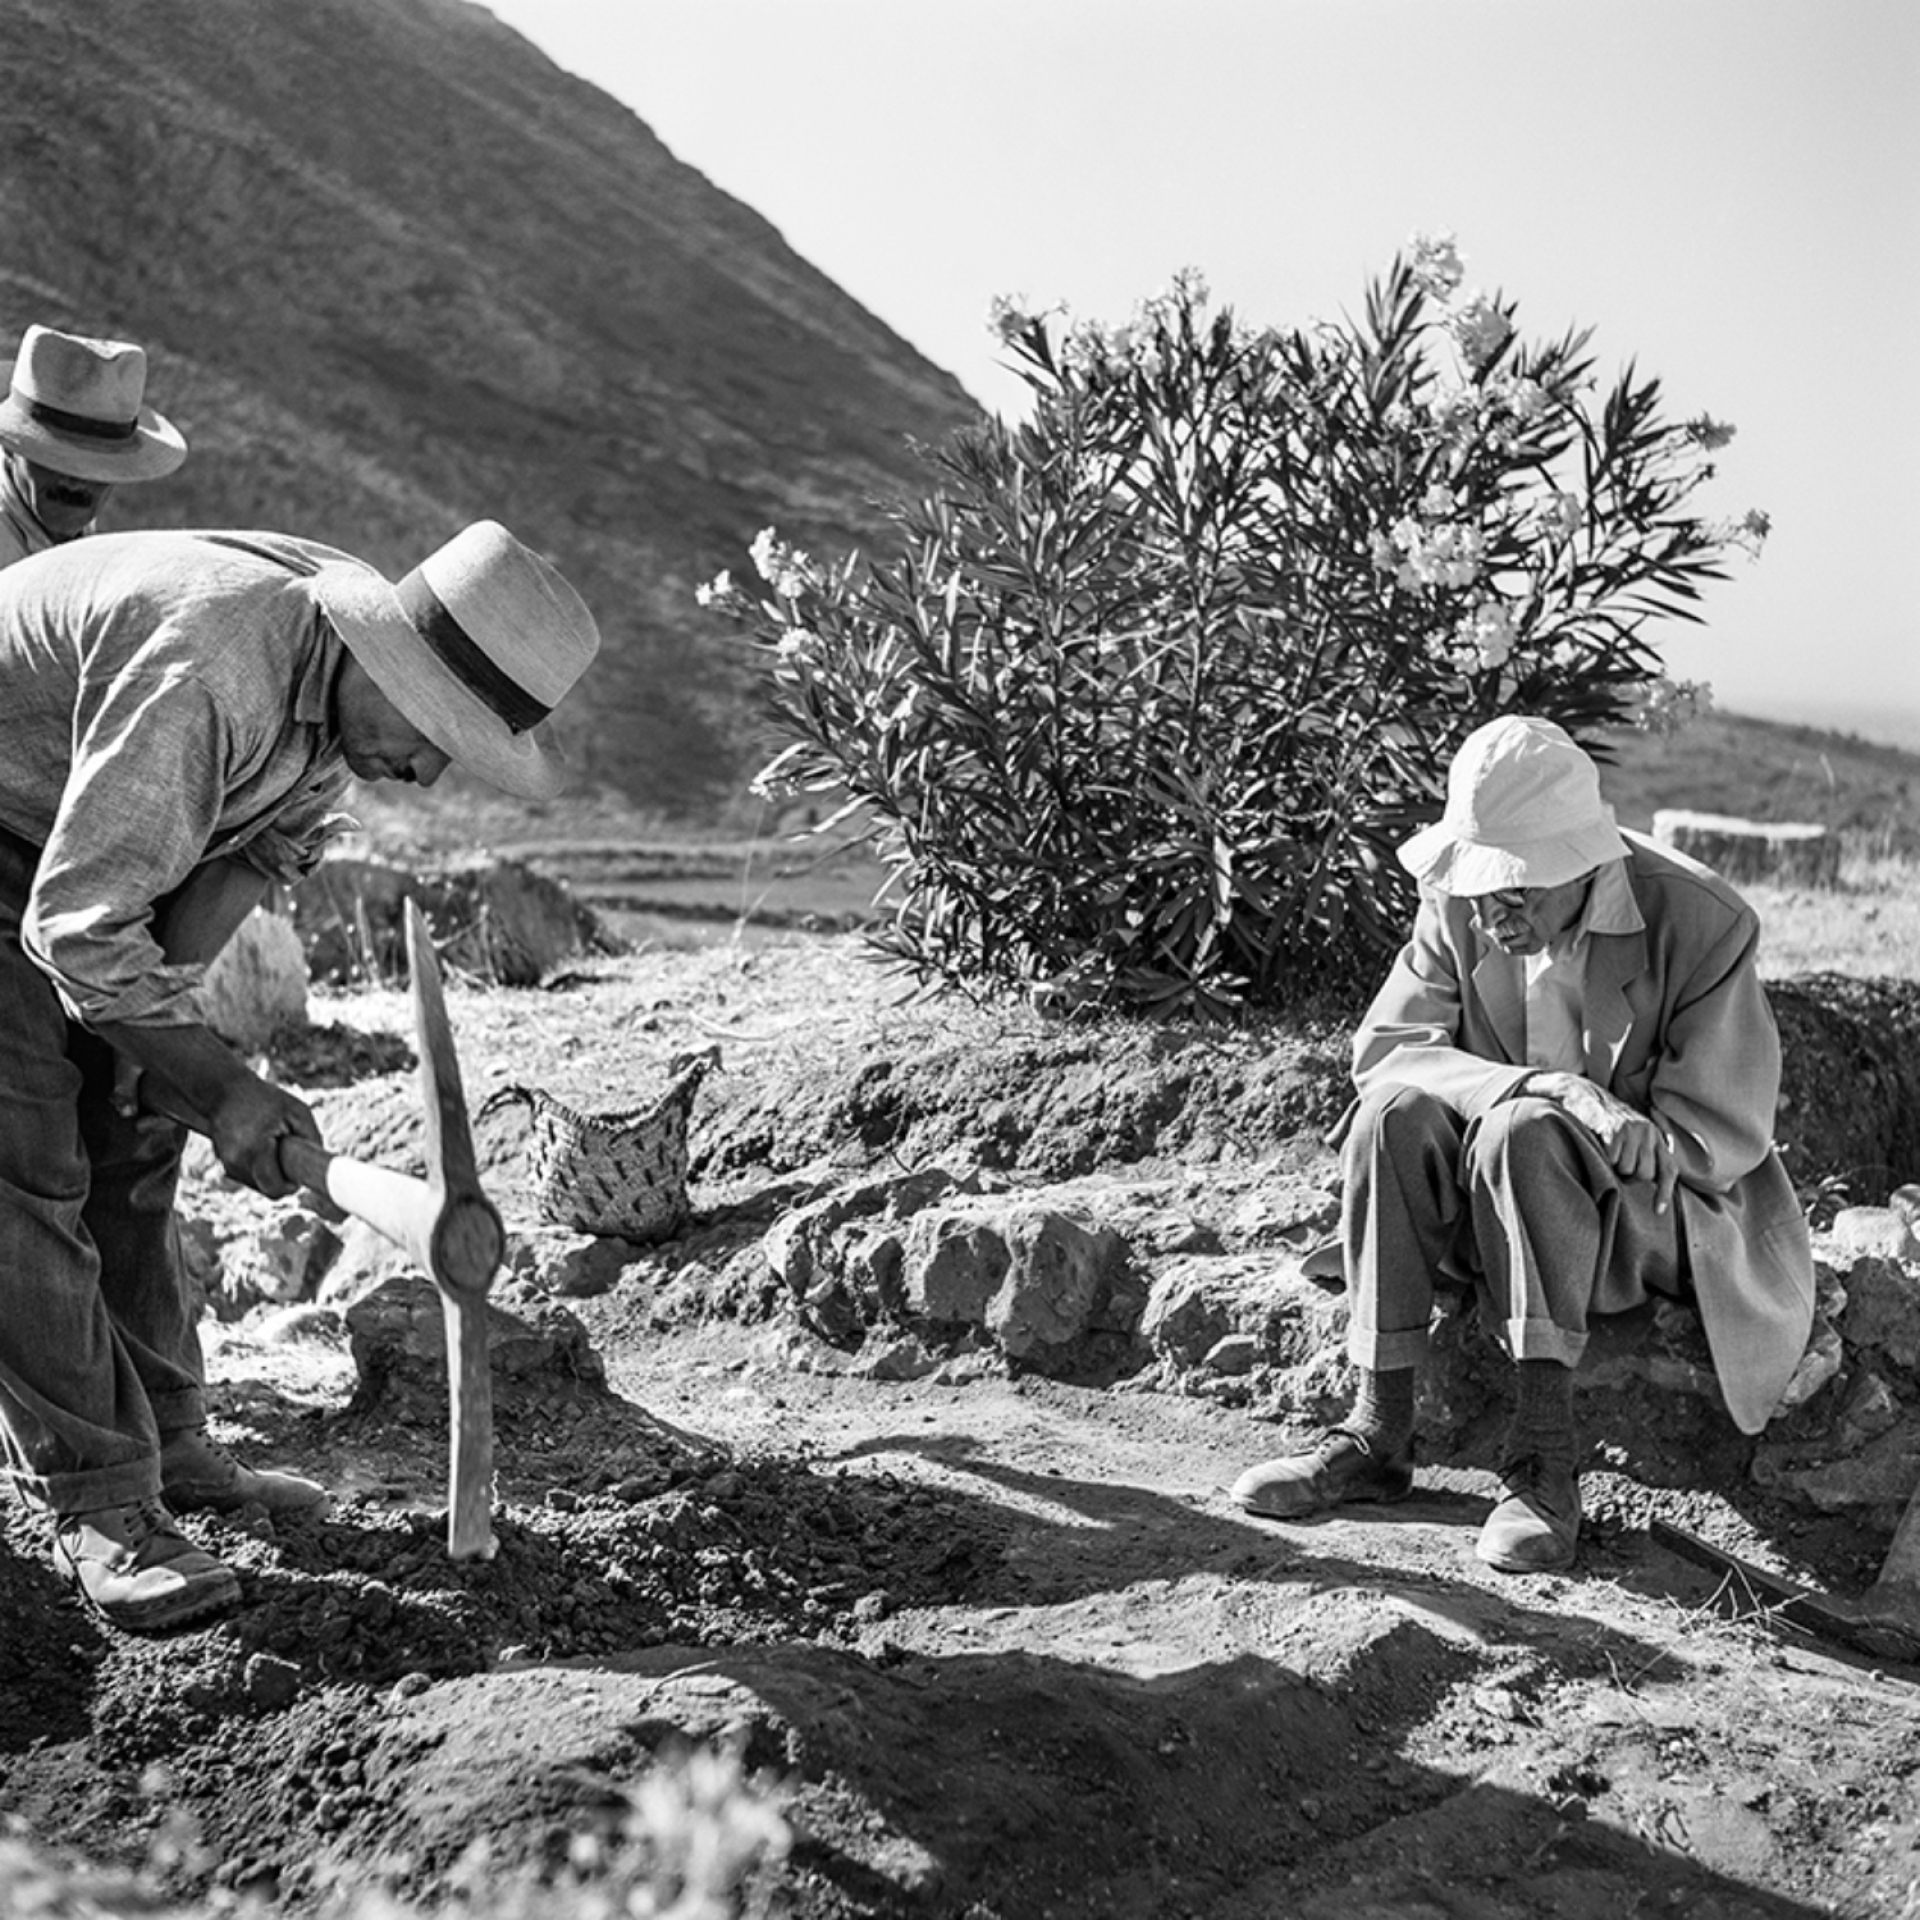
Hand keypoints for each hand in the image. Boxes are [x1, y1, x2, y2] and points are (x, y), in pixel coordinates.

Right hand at [204, 1073, 322, 1198]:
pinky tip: (259, 1145)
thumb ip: (311, 1138)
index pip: (274, 1189)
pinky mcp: (222, 1161)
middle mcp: (236, 1161)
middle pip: (266, 1189)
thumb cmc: (265, 1099)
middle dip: (281, 1178)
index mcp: (254, 1151)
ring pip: (255, 1183)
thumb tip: (318, 1164)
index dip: (290, 1186)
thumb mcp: (297, 1112)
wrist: (224, 1089)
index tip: (298, 1175)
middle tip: (289, 1156)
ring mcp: (226, 1162)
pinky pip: (246, 1174)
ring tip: (271, 1145)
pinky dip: (257, 1166)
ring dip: (268, 1172)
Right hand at [1522, 1071, 1678, 1213]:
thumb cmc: (1605, 1122)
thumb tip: (1648, 1183)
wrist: (1584, 1095)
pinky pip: (1613, 1160)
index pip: (1668, 1169)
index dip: (1665, 1192)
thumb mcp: (1631, 1135)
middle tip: (1616, 1164)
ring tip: (1608, 1152)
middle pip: (1645, 1174)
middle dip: (1629, 1176)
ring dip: (1614, 1167)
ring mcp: (1633, 1130)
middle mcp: (1649, 1132)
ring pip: (1627, 1169)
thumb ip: (1643, 1154)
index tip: (1659, 1211)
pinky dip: (1604, 1158)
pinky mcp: (1616, 1130)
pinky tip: (1600, 1145)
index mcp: (1655, 1136)